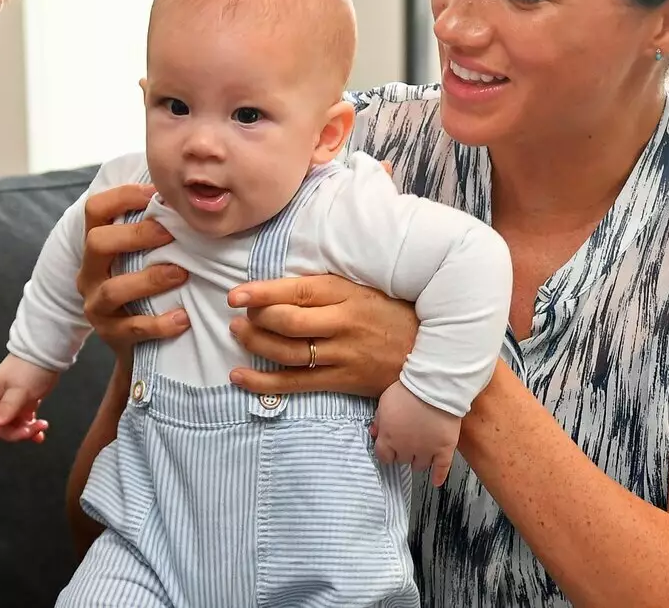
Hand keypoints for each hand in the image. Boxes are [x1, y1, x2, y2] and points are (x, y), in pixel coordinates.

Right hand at [0, 355, 58, 448]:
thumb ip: (8, 407)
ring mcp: (15, 401)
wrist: (48, 353)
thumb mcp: (20, 388)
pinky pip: (26, 419)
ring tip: (42, 427)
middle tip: (33, 429)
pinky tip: (41, 433)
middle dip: (16, 432)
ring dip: (27, 430)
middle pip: (1, 425)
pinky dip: (32, 427)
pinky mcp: (28, 401)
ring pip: (15, 424)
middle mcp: (2, 399)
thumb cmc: (31, 368)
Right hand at [77, 183, 190, 363]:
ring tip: (181, 274)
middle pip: (96, 242)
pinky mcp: (110, 335)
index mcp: (96, 246)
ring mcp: (96, 305)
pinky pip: (132, 328)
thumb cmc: (145, 288)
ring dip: (150, 279)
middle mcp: (89, 272)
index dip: (122, 196)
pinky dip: (159, 323)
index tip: (155, 193)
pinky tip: (183, 318)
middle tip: (170, 233)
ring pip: (113, 289)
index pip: (95, 209)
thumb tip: (187, 195)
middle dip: (135, 234)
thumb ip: (154, 229)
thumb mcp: (141, 257)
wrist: (136, 347)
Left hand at [226, 275, 417, 397]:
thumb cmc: (392, 314)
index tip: (236, 295)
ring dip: (255, 344)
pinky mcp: (342, 381)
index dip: (262, 293)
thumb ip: (326, 288)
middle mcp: (343, 324)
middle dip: (255, 319)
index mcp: (347, 294)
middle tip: (238, 316)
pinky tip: (240, 376)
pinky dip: (263, 382)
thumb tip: (281, 285)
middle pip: (287, 322)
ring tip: (237, 335)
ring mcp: (343, 355)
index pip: (297, 291)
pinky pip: (295, 384)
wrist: (431, 352)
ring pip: (287, 352)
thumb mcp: (364, 288)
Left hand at [373, 381, 459, 486]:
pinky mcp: (444, 449)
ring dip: (418, 461)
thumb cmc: (407, 392)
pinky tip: (436, 481)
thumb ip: (379, 420)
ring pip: (419, 466)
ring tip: (420, 454)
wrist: (433, 388)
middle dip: (403, 453)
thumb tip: (374, 433)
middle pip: (402, 460)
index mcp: (389, 438)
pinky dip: (439, 476)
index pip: (383, 456)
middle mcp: (406, 449)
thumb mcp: (384, 402)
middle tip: (407, 445)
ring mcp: (426, 451)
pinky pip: (442, 468)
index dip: (386, 452)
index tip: (389, 449)